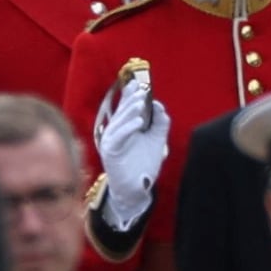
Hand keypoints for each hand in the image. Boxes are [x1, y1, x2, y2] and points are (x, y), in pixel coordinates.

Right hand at [93, 66, 169, 229]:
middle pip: (121, 112)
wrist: (136, 188)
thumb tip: (159, 105)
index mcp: (123, 128)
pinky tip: (139, 122)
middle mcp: (114, 132)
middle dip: (131, 99)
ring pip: (119, 122)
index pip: (126, 107)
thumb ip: (160, 123)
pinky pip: (118, 137)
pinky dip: (128, 128)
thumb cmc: (144, 164)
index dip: (130, 94)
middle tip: (141, 89)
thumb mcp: (157, 140)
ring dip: (130, 111)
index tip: (138, 82)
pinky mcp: (110, 152)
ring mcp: (110, 141)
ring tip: (141, 101)